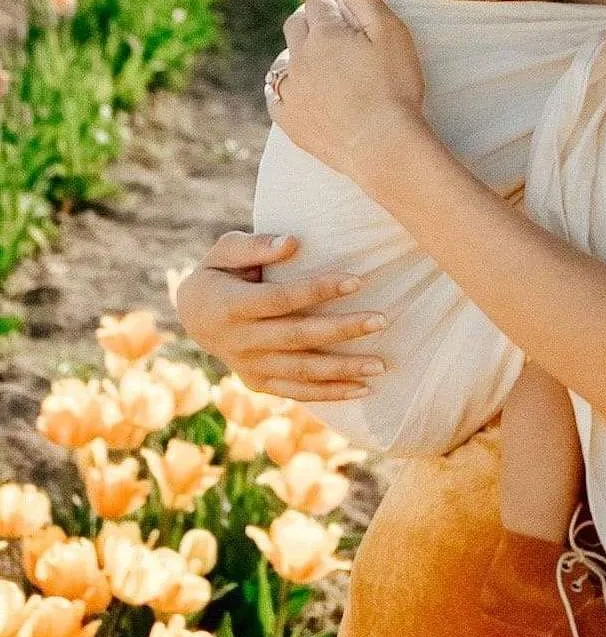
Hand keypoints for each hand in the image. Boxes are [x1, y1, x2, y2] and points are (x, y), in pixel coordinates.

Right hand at [173, 230, 388, 400]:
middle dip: (342, 330)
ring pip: (301, 372)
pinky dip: (330, 394)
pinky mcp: (259, 383)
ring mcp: (249, 366)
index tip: (357, 281)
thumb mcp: (225, 250)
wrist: (193, 316)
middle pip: (298, 337)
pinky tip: (362, 389)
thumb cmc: (219, 272)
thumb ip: (256, 246)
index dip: (318, 290)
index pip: (280, 299)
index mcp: (230, 306)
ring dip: (343, 370)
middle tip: (381, 321)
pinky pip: (297, 391)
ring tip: (380, 365)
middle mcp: (240, 341)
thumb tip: (292, 242)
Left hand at [265, 0, 425, 182]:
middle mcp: (300, 59)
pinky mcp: (291, 122)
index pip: (319, 1)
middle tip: (325, 19)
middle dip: (308, 16)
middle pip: (295, 25)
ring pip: (281, 61)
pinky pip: (275, 97)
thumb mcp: (392, 34)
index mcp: (324, 34)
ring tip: (310, 55)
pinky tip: (293, 88)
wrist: (384, 145)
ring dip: (294, 51)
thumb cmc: (395, 87)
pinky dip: (281, 87)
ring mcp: (292, 92)